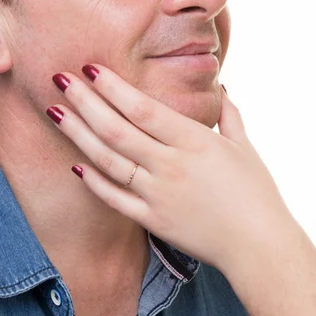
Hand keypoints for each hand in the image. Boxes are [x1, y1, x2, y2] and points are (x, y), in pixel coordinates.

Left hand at [47, 65, 293, 273]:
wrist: (259, 247)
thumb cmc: (256, 193)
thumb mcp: (244, 147)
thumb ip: (228, 115)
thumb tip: (223, 88)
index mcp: (193, 141)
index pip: (142, 108)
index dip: (113, 87)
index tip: (90, 67)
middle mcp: (170, 165)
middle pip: (117, 129)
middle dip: (85, 101)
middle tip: (60, 79)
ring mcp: (158, 194)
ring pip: (108, 160)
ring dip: (78, 134)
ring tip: (55, 112)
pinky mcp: (152, 220)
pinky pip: (115, 198)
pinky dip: (93, 181)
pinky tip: (74, 163)